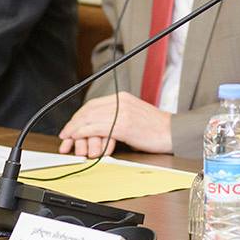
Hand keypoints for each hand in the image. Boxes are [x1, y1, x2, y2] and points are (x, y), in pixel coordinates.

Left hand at [57, 92, 172, 157]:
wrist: (174, 132)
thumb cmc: (156, 129)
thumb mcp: (134, 116)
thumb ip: (116, 119)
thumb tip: (99, 131)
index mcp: (122, 98)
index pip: (93, 105)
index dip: (79, 117)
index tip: (71, 127)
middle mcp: (120, 102)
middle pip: (88, 110)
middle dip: (73, 124)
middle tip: (64, 136)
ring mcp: (121, 112)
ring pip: (90, 118)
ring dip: (75, 130)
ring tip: (68, 141)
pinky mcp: (123, 124)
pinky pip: (97, 127)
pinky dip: (85, 133)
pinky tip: (79, 140)